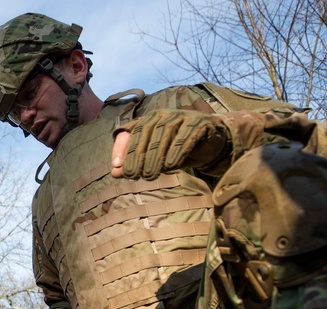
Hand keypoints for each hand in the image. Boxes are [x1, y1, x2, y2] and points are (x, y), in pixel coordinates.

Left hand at [112, 109, 229, 178]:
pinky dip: (178, 150)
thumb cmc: (177, 150)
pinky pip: (187, 135)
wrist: (211, 143)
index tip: (116, 168)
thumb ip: (134, 162)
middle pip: (146, 132)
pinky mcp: (200, 122)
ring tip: (150, 176)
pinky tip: (171, 166)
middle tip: (133, 176)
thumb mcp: (154, 158)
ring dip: (155, 156)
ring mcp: (182, 116)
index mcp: (149, 119)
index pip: (131, 131)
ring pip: (164, 133)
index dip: (122, 149)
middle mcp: (164, 114)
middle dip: (137, 155)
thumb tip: (115, 172)